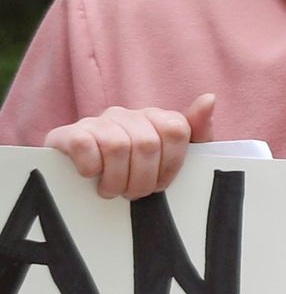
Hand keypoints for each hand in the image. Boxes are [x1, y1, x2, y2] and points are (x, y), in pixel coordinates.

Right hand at [46, 94, 217, 200]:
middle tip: (134, 193)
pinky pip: (84, 145)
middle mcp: (127, 115)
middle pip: (147, 144)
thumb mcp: (173, 157)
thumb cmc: (134, 170)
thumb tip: (209, 99)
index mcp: (156, 118)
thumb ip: (197, 132)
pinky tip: (91, 175)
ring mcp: (98, 122)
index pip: (176, 131)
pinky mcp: (69, 133)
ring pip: (117, 147)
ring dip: (116, 180)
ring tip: (112, 190)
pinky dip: (90, 168)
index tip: (161, 184)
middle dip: (143, 180)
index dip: (171, 165)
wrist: (78, 176)